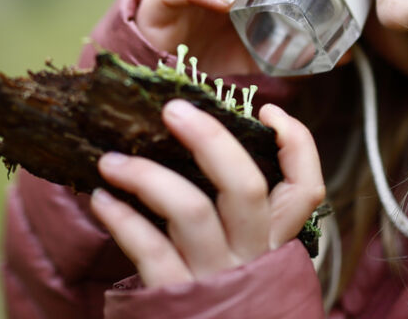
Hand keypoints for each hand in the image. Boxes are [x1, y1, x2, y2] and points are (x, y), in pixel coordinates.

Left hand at [89, 100, 324, 287]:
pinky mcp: (176, 295)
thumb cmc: (221, 297)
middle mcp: (252, 257)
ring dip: (147, 175)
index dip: (295, 144)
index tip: (266, 111)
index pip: (305, 189)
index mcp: (275, 242)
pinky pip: (149, 248)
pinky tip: (102, 200)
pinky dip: (121, 218)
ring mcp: (215, 277)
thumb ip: (237, 215)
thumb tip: (201, 147)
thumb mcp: (245, 259)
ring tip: (112, 161)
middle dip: (211, 138)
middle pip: (245, 186)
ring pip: (191, 211)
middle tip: (173, 110)